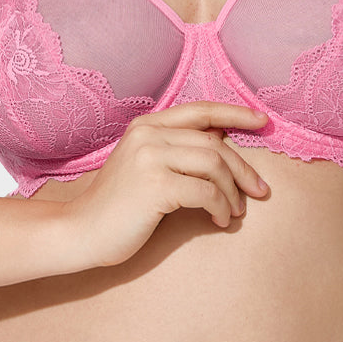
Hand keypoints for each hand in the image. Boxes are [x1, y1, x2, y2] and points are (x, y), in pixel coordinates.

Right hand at [63, 102, 269, 267]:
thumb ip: (175, 148)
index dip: (235, 113)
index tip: (262, 120)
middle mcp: (149, 134)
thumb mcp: (144, 163)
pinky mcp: (156, 186)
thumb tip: (222, 141)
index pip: (200, 109)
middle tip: (260, 190)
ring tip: (236, 211)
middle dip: (243, 167)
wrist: (80, 231)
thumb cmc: (117, 204)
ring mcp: (151, 158)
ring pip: (214, 164)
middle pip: (214, 142)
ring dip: (233, 191)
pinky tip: (219, 220)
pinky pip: (205, 192)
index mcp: (147, 125)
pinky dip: (220, 207)